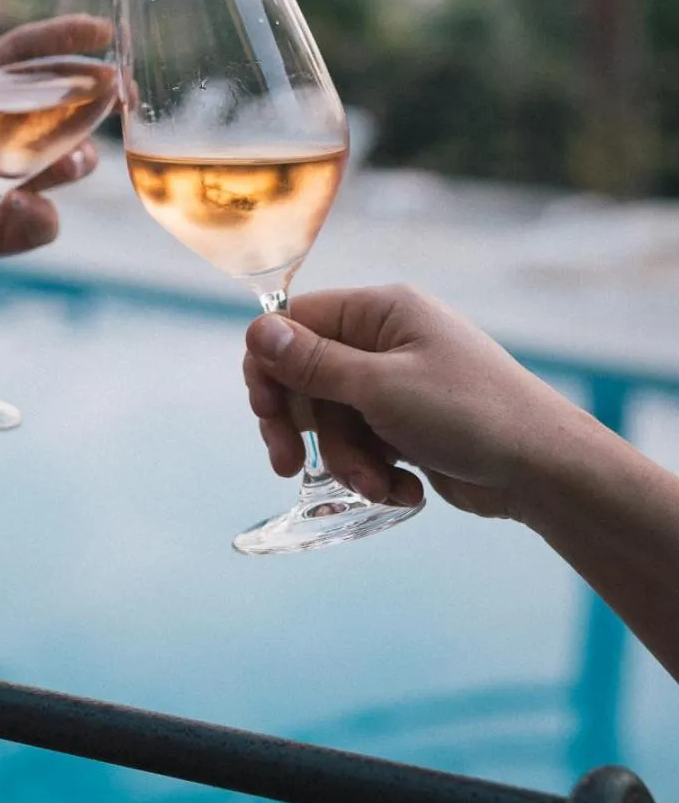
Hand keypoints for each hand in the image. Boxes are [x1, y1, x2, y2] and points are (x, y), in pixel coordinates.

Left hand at [0, 66, 95, 327]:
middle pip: (50, 112)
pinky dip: (39, 219)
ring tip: (76, 163)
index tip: (99, 32)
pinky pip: (31, 225)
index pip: (15, 61)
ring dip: (74, 160)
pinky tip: (24, 213)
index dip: (58, 44)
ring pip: (53, 167)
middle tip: (119, 95)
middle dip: (89, 102)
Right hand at [243, 285, 590, 520]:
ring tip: (379, 484)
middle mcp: (384, 341)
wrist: (545, 472)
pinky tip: (402, 490)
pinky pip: (362, 445)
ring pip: (332, 421)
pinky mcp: (406, 425)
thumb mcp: (381, 389)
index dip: (271, 368)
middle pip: (306, 377)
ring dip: (346, 459)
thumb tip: (257, 330)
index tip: (268, 415)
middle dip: (305, 427)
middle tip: (287, 464)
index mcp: (380, 312)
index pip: (295, 323)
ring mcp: (395, 384)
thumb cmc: (471, 415)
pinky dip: (373, 472)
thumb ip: (314, 364)